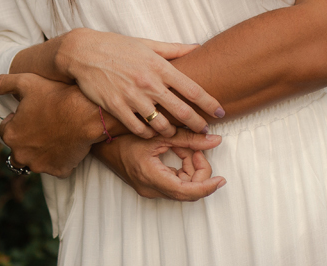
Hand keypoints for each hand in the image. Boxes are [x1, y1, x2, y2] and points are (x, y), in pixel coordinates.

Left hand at [0, 73, 101, 177]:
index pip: (5, 129)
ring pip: (34, 160)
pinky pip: (55, 167)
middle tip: (41, 124)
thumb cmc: (56, 96)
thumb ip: (2, 84)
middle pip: (17, 150)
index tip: (29, 112)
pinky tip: (65, 144)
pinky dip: (58, 159)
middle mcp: (22, 155)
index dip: (16, 119)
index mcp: (11, 135)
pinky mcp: (59, 171)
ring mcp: (41, 165)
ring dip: (39, 151)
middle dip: (25, 139)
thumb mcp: (26, 82)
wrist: (87, 113)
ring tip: (53, 134)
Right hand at [56, 29, 222, 138]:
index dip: (210, 104)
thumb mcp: (147, 44)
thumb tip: (197, 47)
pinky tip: (151, 132)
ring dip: (171, 131)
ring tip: (174, 131)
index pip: (193, 89)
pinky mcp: (117, 107)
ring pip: (161, 124)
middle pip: (182, 111)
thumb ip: (174, 50)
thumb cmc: (117, 46)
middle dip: (197, 124)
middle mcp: (149, 83)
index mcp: (159, 67)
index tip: (220, 112)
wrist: (84, 52)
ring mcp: (132, 97)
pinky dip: (148, 134)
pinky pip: (138, 129)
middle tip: (204, 130)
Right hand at [93, 129, 225, 199]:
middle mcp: (152, 189)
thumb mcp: (160, 134)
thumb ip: (189, 138)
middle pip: (188, 189)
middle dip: (199, 169)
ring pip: (183, 186)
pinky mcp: (152, 186)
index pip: (188, 191)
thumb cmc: (126, 136)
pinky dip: (182, 168)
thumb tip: (214, 139)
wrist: (105, 143)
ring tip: (185, 146)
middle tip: (199, 148)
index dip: (207, 186)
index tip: (221, 179)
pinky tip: (179, 152)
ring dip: (191, 167)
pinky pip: (175, 182)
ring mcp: (151, 190)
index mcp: (152, 176)